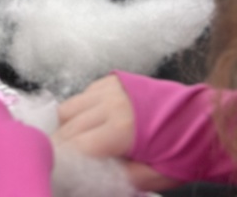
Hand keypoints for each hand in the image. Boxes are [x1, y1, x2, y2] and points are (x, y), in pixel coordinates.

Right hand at [54, 75, 177, 191]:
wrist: (200, 119)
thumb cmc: (180, 151)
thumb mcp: (154, 176)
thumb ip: (119, 178)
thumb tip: (89, 180)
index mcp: (121, 128)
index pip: (77, 145)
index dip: (64, 161)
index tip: (59, 173)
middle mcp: (109, 102)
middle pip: (68, 125)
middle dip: (61, 147)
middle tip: (61, 164)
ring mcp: (108, 87)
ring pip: (69, 107)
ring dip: (67, 127)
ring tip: (75, 145)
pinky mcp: (110, 79)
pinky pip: (82, 95)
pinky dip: (79, 112)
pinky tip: (90, 125)